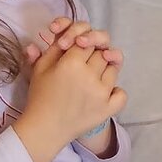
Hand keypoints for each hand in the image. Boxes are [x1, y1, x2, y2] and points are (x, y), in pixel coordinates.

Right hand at [16, 20, 125, 161]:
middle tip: (80, 65)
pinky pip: (121, 93)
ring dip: (104, 69)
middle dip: (91, 54)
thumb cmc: (40, 96)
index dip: (79, 43)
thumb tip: (67, 33)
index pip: (85, 40)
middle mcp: (90, 76)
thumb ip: (55, 46)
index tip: (72, 51)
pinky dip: (115, 91)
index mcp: (72, 63)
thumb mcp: (41, 67)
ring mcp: (102, 93)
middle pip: (101, 52)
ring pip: (113, 68)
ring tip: (90, 77)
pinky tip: (104, 92)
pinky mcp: (108, 109)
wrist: (44, 128)